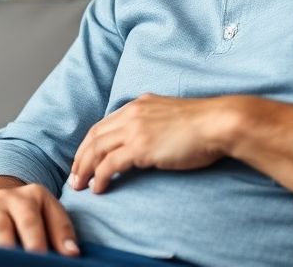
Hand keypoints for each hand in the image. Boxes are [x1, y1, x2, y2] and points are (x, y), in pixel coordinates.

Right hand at [0, 179, 80, 256]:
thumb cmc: (25, 222)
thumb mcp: (45, 219)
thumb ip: (60, 233)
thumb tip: (72, 253)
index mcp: (36, 194)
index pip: (55, 218)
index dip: (62, 238)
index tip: (70, 256)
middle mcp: (11, 196)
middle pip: (28, 221)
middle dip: (36, 244)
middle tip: (40, 260)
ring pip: (1, 230)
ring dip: (11, 250)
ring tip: (17, 263)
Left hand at [70, 93, 236, 193]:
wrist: (218, 123)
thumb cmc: (204, 125)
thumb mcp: (172, 116)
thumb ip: (155, 123)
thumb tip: (150, 140)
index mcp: (139, 104)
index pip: (104, 124)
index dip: (90, 143)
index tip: (85, 159)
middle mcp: (132, 113)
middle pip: (94, 136)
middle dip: (80, 157)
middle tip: (74, 176)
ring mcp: (135, 129)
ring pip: (96, 150)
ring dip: (84, 169)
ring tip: (79, 186)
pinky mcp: (140, 147)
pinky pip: (109, 164)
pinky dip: (99, 177)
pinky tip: (97, 189)